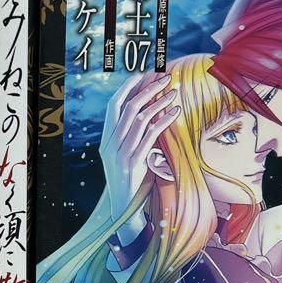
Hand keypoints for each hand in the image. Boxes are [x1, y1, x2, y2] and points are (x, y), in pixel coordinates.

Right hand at [99, 72, 179, 220]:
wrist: (124, 208)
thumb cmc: (130, 180)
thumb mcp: (126, 156)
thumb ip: (131, 137)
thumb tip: (147, 113)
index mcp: (106, 140)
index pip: (114, 106)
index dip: (127, 87)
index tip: (143, 74)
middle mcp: (110, 144)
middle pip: (129, 108)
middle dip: (148, 89)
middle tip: (165, 78)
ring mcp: (120, 154)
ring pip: (140, 119)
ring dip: (158, 102)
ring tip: (174, 93)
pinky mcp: (133, 163)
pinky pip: (150, 136)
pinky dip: (163, 121)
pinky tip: (175, 112)